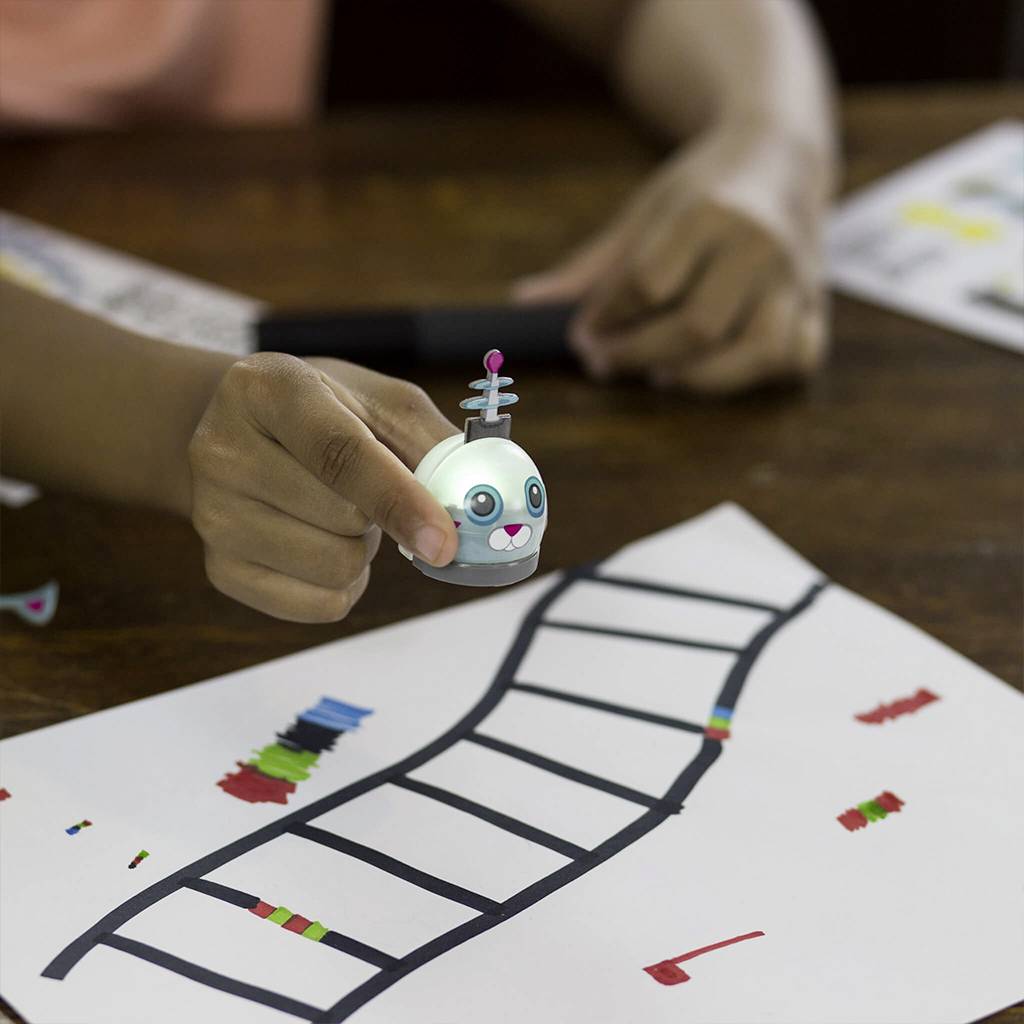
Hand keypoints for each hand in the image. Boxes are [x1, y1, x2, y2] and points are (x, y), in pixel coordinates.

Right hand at [188, 353, 458, 621]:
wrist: (239, 431)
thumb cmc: (325, 413)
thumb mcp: (379, 402)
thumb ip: (433, 443)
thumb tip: (482, 500)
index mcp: (268, 389)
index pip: (340, 454)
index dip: (400, 501)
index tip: (445, 542)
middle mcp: (223, 449)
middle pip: (342, 519)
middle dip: (380, 516)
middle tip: (365, 491)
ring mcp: (212, 514)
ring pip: (332, 568)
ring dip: (362, 550)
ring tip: (340, 515)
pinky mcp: (219, 568)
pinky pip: (318, 606)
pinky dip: (345, 586)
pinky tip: (325, 545)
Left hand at [513, 122, 833, 392]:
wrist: (780, 152)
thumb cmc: (702, 186)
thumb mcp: (642, 213)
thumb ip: (590, 268)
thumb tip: (524, 304)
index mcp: (710, 211)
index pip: (646, 284)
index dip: (605, 319)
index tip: (583, 334)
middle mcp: (759, 244)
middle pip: (695, 327)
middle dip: (638, 354)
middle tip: (605, 361)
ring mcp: (796, 276)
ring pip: (754, 351)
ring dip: (698, 377)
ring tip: (659, 373)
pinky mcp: (817, 301)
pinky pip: (796, 355)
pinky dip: (757, 375)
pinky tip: (716, 369)